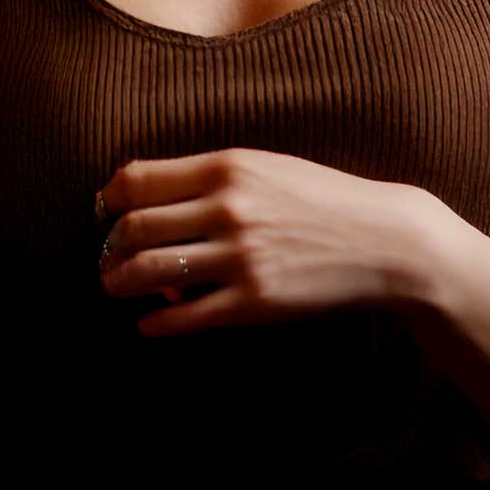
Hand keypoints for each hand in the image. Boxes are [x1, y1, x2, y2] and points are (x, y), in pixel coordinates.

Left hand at [95, 147, 432, 337]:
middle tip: (107, 256)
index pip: (138, 179)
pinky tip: (148, 322)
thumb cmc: (321, 198)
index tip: (107, 210)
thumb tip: (148, 194)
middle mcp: (227, 208)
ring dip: (121, 282)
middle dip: (111, 245)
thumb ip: (210, 176)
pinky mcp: (253, 302)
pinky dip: (156, 321)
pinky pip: (184, 315)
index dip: (111, 198)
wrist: (382, 240)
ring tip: (116, 286)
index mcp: (227, 167)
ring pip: (150, 271)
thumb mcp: (265, 166)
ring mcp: (239, 257)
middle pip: (135, 227)